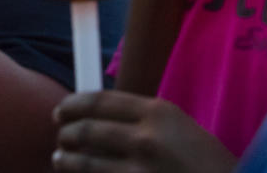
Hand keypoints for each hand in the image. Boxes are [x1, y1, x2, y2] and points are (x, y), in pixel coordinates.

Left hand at [53, 91, 237, 172]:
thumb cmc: (207, 165)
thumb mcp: (180, 129)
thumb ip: (143, 121)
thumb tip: (98, 117)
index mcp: (159, 112)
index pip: (100, 101)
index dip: (73, 105)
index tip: (61, 111)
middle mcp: (146, 139)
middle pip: (88, 130)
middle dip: (66, 134)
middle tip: (60, 138)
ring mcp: (140, 172)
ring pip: (86, 163)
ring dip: (66, 161)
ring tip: (59, 159)